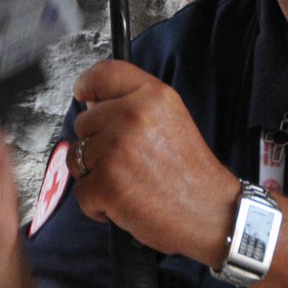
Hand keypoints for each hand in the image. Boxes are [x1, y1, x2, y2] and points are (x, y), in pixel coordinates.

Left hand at [69, 60, 241, 265]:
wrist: (210, 212)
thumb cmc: (192, 172)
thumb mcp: (172, 120)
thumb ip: (134, 105)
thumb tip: (92, 102)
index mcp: (153, 96)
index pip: (104, 74)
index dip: (89, 84)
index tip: (85, 94)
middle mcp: (132, 116)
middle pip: (84, 121)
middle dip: (98, 143)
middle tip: (131, 160)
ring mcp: (116, 149)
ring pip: (77, 156)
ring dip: (95, 174)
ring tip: (129, 181)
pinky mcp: (105, 183)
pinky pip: (81, 190)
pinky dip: (98, 203)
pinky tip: (126, 202)